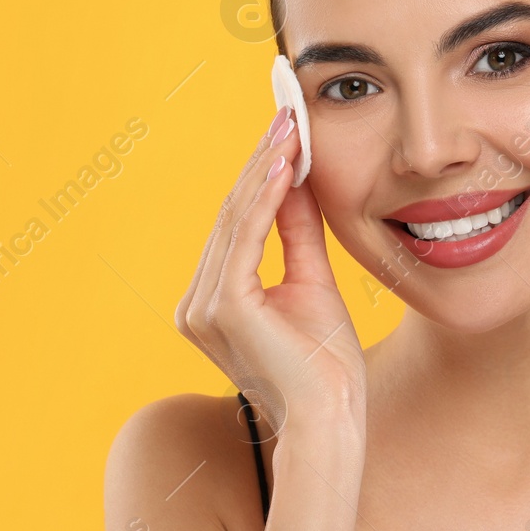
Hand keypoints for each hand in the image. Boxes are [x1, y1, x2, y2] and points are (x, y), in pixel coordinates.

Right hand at [175, 104, 365, 437]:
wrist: (331, 418)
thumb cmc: (326, 367)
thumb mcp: (312, 283)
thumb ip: (298, 234)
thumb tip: (298, 179)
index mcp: (213, 302)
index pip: (236, 223)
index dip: (262, 173)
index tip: (286, 130)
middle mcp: (197, 304)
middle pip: (231, 214)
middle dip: (262, 160)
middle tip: (288, 112)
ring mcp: (204, 308)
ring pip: (235, 219)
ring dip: (266, 168)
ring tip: (291, 126)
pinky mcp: (224, 308)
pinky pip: (245, 237)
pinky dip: (266, 196)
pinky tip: (287, 164)